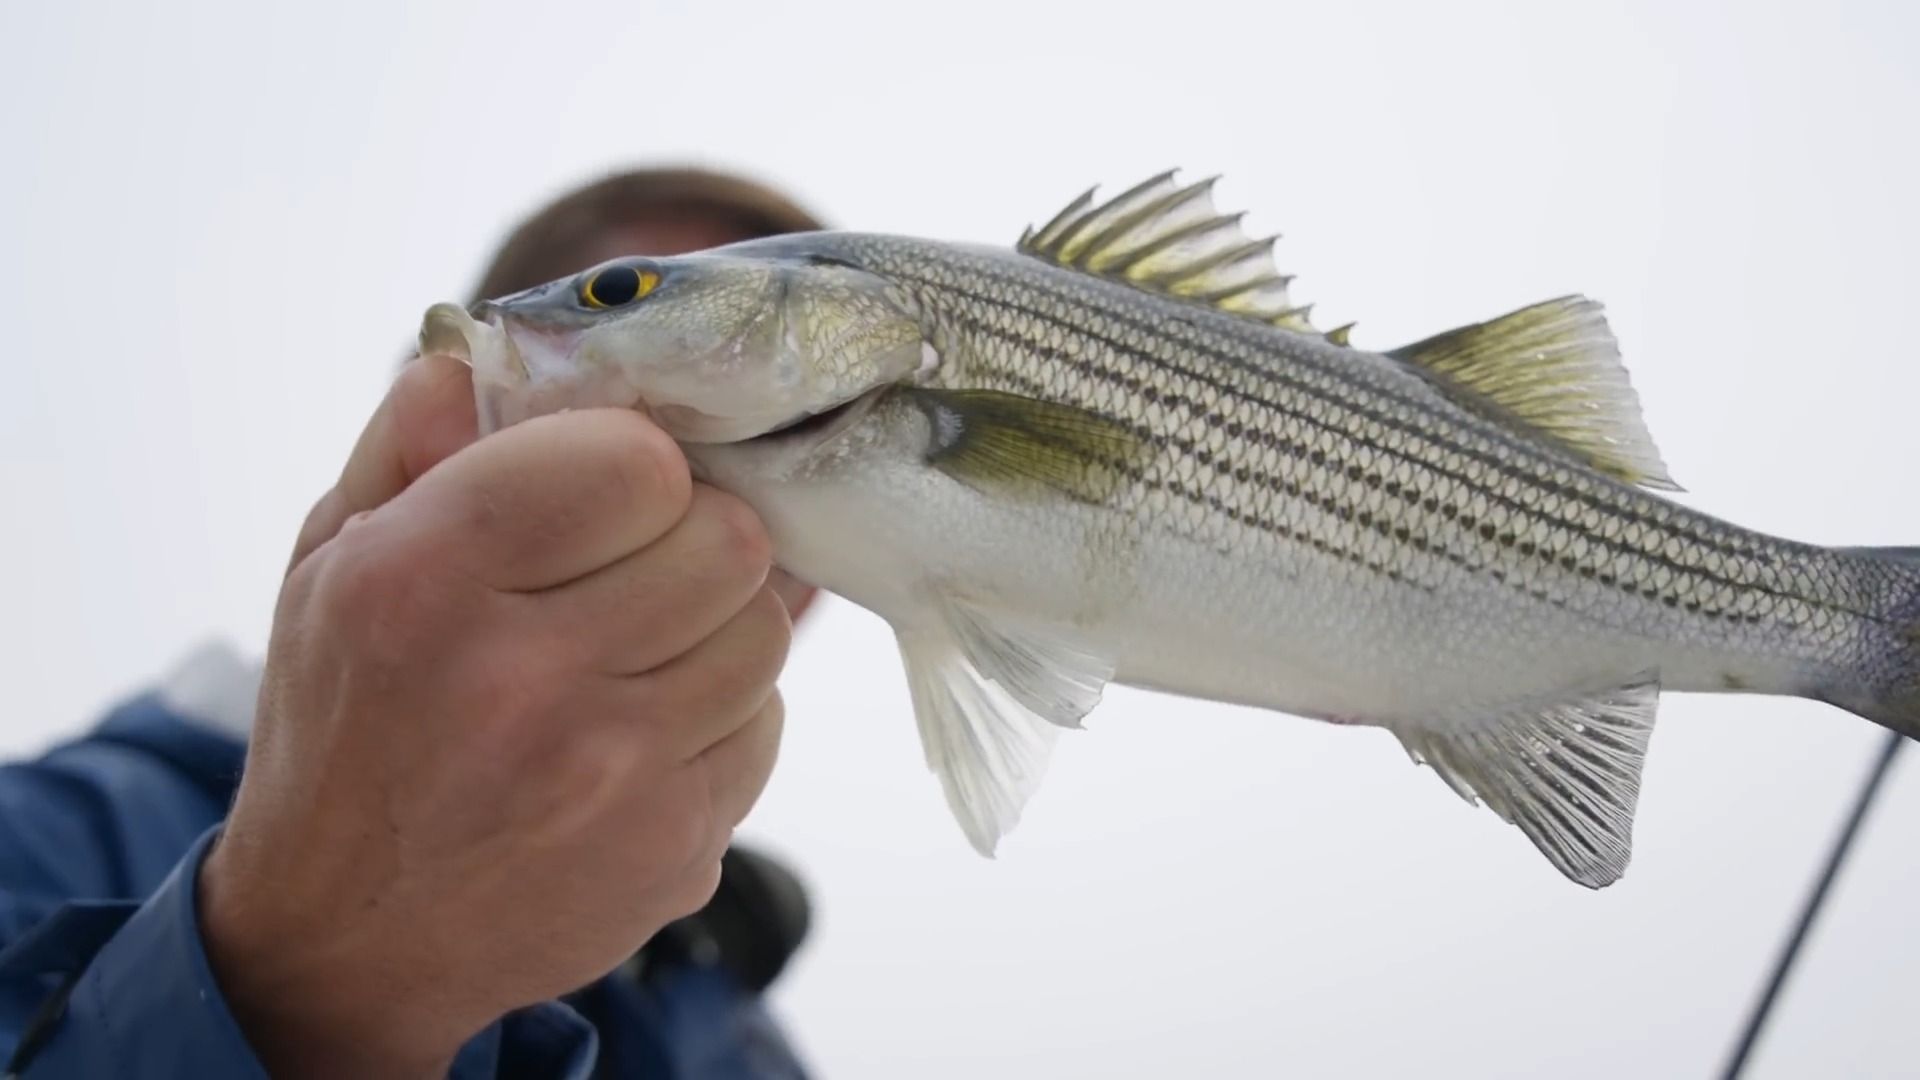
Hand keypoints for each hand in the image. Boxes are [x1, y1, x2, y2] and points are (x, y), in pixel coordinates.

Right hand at [197, 355, 791, 1077]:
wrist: (350, 940)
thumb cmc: (344, 726)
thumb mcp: (329, 570)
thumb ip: (405, 449)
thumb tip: (479, 351)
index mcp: (427, 585)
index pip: (633, 462)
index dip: (632, 460)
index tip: (604, 483)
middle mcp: (527, 683)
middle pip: (727, 542)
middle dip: (689, 532)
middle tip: (638, 557)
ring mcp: (614, 779)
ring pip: (762, 634)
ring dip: (714, 621)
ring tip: (638, 643)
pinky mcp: (676, 849)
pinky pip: (762, 727)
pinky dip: (720, 712)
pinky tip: (643, 727)